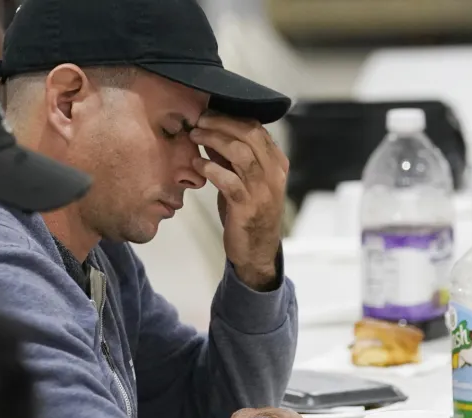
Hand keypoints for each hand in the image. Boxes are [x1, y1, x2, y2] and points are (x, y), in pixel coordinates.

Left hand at [189, 113, 288, 290]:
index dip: (230, 116)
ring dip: (214, 140)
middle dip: (221, 122)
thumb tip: (211, 132)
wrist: (257, 251)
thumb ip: (231, 158)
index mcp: (276, 163)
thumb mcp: (244, 180)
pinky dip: (211, 169)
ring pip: (241, 153)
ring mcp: (263, 190)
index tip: (208, 112)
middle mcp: (274, 173)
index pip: (256, 128)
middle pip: (249, 134)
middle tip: (198, 119)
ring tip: (195, 135)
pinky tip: (197, 163)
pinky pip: (229, 181)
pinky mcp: (248, 207)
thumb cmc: (248, 213)